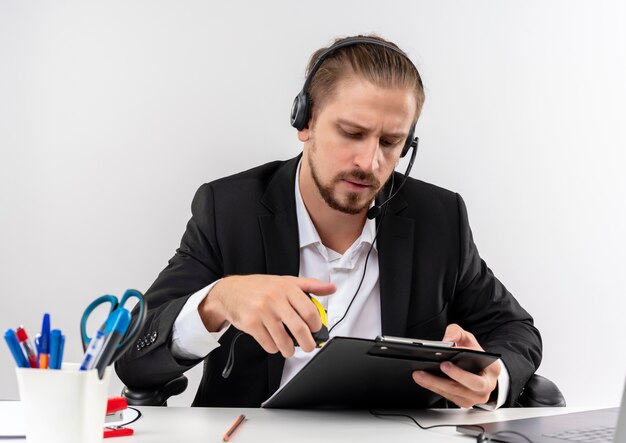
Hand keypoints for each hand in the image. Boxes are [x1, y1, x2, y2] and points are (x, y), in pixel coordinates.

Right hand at [198, 275, 335, 357]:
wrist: (229, 291)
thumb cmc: (260, 287)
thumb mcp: (286, 281)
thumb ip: (310, 285)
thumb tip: (331, 288)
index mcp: (287, 287)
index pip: (309, 311)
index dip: (316, 325)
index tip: (315, 330)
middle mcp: (275, 298)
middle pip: (299, 329)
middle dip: (308, 344)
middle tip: (309, 347)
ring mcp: (262, 312)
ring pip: (283, 340)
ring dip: (289, 350)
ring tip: (289, 348)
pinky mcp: (250, 324)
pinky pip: (268, 344)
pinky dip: (273, 348)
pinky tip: (273, 342)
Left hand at [411, 323, 500, 407]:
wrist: (482, 369)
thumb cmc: (475, 354)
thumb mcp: (469, 339)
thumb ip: (457, 333)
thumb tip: (448, 338)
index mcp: (493, 370)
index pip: (478, 374)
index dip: (460, 373)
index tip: (444, 363)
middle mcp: (486, 387)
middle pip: (464, 388)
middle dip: (443, 380)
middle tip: (426, 371)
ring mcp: (475, 397)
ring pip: (454, 394)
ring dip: (434, 385)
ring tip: (419, 375)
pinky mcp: (464, 402)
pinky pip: (448, 397)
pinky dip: (435, 388)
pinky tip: (424, 380)